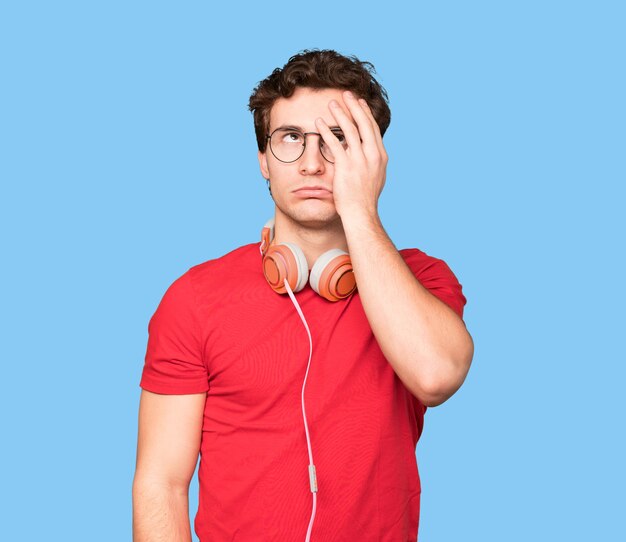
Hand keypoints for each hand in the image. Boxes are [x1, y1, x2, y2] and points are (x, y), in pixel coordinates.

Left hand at [314, 90, 387, 218]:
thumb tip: (369, 154)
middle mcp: (372, 155)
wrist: (361, 214)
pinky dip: (326, 131)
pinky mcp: (346, 167)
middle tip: (346, 94)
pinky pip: (334, 143)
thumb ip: (372, 163)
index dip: (365, 114)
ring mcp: (359, 161)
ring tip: (331, 103)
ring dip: (340, 114)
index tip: (359, 102)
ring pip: (350, 130)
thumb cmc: (365, 200)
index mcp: (380, 157)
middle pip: (363, 124)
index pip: (373, 129)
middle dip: (354, 107)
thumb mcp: (375, 177)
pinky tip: (319, 123)